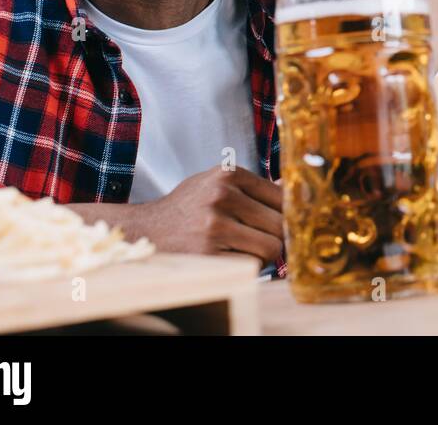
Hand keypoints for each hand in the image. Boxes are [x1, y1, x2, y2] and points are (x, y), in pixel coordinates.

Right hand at [107, 167, 283, 262]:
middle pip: (279, 224)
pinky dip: (248, 265)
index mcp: (228, 174)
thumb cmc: (189, 207)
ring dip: (264, 254)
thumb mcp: (217, 184)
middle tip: (263, 240)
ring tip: (248, 249)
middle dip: (276, 236)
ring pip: (271, 246)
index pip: (282, 197)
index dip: (285, 214)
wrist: (146, 230)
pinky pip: (251, 264)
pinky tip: (233, 258)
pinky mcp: (209, 253)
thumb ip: (253, 186)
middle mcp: (222, 195)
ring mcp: (215, 225)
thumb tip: (291, 189)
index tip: (280, 223)